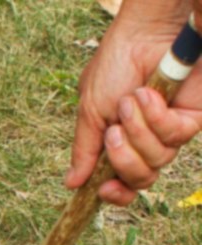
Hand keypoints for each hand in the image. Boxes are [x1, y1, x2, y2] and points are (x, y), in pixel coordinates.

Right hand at [66, 6, 201, 204]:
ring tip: (130, 102)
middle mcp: (147, 140)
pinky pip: (175, 136)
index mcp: (120, 142)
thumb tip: (72, 183)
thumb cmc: (115, 64)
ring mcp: (170, 129)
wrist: (146, 33)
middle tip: (113, 133)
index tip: (104, 189)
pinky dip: (156, 117)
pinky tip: (149, 95)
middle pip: (141, 179)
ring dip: (138, 132)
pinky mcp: (193, 117)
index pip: (123, 182)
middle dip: (124, 160)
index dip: (116, 194)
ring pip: (158, 160)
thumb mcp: (90, 111)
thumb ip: (84, 150)